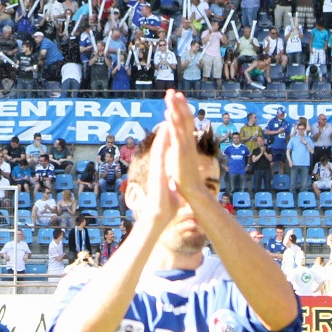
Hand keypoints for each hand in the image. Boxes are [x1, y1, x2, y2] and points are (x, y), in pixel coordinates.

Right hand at [136, 112, 178, 235]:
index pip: (167, 152)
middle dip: (166, 129)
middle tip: (169, 114)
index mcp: (162, 170)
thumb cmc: (165, 206)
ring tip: (169, 116)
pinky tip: (166, 131)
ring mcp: (157, 167)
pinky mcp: (157, 170)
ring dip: (164, 131)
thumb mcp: (171, 193)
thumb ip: (172, 187)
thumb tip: (175, 187)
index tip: (173, 127)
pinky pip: (160, 152)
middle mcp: (158, 166)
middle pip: (162, 144)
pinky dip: (163, 141)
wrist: (158, 216)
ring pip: (160, 145)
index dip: (170, 139)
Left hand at [162, 90, 210, 200]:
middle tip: (175, 91)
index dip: (183, 111)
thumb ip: (185, 156)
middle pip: (186, 118)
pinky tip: (169, 113)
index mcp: (189, 144)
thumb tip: (183, 152)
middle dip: (180, 104)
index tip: (179, 100)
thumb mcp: (185, 164)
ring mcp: (185, 146)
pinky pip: (176, 134)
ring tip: (170, 95)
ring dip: (176, 108)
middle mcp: (189, 142)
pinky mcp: (180, 152)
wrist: (194, 192)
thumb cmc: (188, 181)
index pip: (187, 123)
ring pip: (181, 123)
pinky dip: (173, 123)